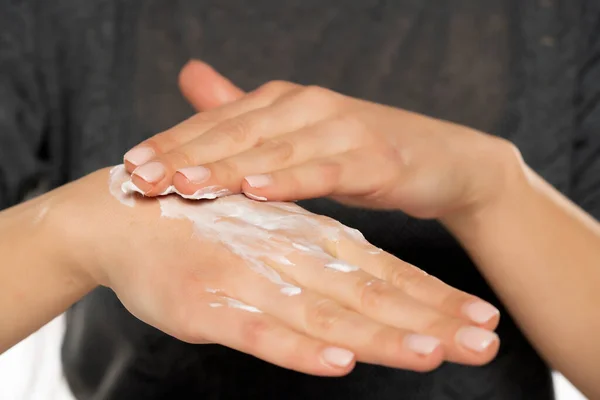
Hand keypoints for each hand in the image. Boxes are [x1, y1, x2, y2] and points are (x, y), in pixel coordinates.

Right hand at [53, 166, 499, 375]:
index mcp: (305, 238)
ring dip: (378, 335)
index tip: (482, 319)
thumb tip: (360, 286)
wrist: (122, 215)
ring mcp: (248, 280)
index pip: (384, 270)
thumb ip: (314, 258)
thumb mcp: (267, 233)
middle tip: (486, 344)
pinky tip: (337, 363)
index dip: (434, 296)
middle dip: (431, 321)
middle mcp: (287, 256)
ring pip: (325, 313)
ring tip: (432, 353)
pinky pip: (259, 330)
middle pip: (370, 294)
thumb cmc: (203, 227)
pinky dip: (298, 347)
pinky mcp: (207, 305)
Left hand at [123, 60, 521, 219]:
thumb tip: (190, 78)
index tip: (130, 167)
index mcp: (284, 101)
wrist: (443, 159)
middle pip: (237, 133)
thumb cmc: (360, 151)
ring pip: (274, 149)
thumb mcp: (298, 132)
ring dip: (227, 166)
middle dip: (185, 156)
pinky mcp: (373, 157)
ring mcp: (342, 128)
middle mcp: (308, 105)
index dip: (173, 142)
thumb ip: (245, 110)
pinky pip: (324, 170)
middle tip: (140, 179)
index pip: (218, 122)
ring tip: (184, 185)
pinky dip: (290, 179)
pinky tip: (257, 189)